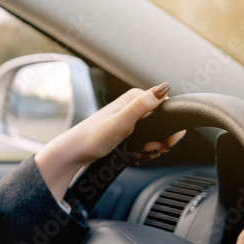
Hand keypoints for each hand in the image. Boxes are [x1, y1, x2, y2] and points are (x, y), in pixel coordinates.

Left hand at [35, 83, 178, 203]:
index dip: (169, 126)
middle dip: (160, 140)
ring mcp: (129, 118)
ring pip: (155, 134)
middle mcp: (132, 105)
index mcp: (134, 98)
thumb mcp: (121, 121)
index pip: (168, 106)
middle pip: (163, 123)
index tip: (163, 140)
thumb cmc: (93, 137)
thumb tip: (164, 87)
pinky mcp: (126, 131)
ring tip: (139, 153)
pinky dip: (143, 151)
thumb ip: (142, 105)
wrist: (75, 152)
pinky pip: (145, 141)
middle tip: (147, 149)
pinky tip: (135, 155)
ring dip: (151, 148)